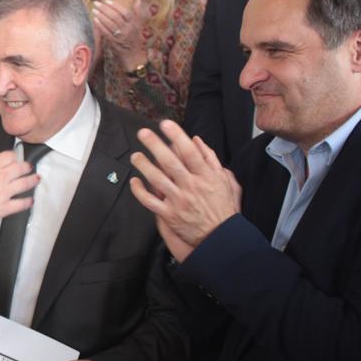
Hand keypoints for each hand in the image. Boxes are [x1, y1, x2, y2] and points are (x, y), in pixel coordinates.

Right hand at [0, 140, 38, 228]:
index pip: (9, 156)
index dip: (13, 156)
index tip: (15, 158)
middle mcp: (0, 178)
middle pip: (20, 168)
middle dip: (26, 167)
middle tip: (29, 167)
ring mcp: (4, 193)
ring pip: (25, 184)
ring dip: (32, 181)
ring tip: (36, 179)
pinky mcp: (3, 208)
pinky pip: (20, 204)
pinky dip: (27, 202)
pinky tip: (30, 201)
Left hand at [92, 0, 152, 71]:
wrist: (134, 57)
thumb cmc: (135, 39)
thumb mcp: (139, 26)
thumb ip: (138, 13)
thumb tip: (138, 0)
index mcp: (135, 24)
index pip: (125, 13)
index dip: (116, 6)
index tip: (107, 1)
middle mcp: (128, 30)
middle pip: (116, 17)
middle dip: (105, 9)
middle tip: (96, 3)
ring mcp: (121, 37)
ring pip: (110, 24)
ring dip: (101, 16)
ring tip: (94, 10)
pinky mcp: (114, 43)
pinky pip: (106, 33)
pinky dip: (100, 26)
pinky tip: (95, 20)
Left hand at [128, 120, 240, 261]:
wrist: (220, 236)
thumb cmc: (222, 207)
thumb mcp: (225, 180)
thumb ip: (210, 159)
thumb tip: (196, 140)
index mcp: (205, 177)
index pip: (190, 152)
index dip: (177, 136)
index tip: (165, 124)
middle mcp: (191, 187)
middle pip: (170, 162)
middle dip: (155, 146)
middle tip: (143, 133)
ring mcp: (178, 201)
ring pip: (157, 180)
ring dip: (144, 166)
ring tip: (135, 156)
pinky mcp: (169, 215)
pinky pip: (150, 201)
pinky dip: (140, 191)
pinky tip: (134, 181)